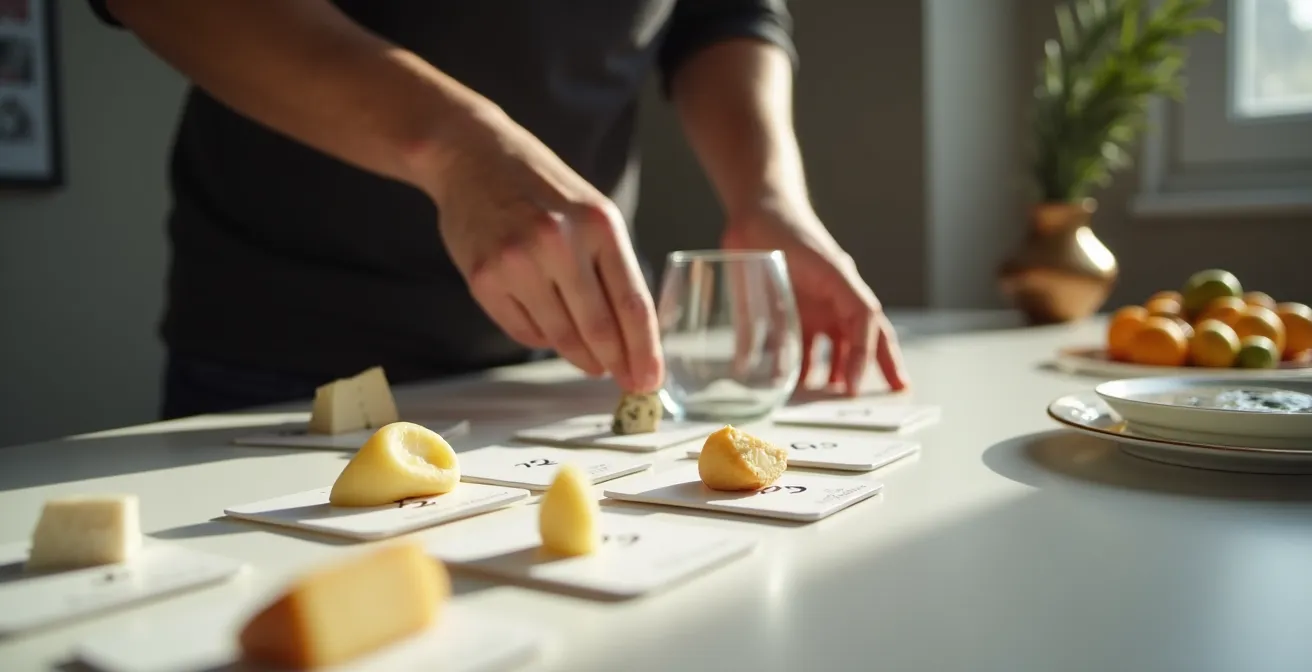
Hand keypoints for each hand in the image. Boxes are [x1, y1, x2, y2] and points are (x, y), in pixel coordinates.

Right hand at [424, 102, 662, 391]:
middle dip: (615, 363)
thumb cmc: (542, 188)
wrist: (473, 157)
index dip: (644, 351)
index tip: (650, 379)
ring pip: (559, 336)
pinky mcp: (484, 278)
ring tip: (591, 361)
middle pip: (598, 329)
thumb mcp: (592, 212)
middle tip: (624, 381)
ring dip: (580, 355)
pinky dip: (543, 338)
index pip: (632, 305)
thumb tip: (633, 335)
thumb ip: (613, 267)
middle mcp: (559, 243)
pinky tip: (551, 332)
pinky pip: (523, 331)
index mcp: (599, 225)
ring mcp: (517, 262)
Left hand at [723, 202, 908, 394]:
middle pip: (865, 337)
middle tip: (894, 393)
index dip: (862, 357)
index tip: (852, 387)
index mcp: (842, 284)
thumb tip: (756, 357)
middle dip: (879, 365)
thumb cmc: (783, 230)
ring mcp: (816, 304)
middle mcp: (835, 298)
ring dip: (837, 370)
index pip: (865, 324)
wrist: (759, 209)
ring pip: (835, 344)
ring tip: (832, 398)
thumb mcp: (786, 264)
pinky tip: (793, 383)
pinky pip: (803, 341)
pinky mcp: (794, 307)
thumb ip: (782, 304)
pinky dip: (801, 363)